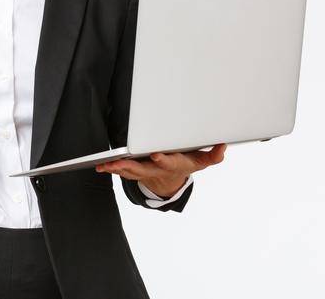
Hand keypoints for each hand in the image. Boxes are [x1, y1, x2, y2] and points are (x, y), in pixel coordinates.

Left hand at [96, 143, 226, 197]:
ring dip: (117, 169)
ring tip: (105, 165)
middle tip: (119, 163)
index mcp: (174, 165)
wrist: (172, 180)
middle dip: (131, 167)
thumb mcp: (202, 160)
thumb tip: (223, 145)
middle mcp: (157, 170)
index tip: (156, 155)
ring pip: (129, 172)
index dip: (163, 160)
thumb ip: (213, 155)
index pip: (169, 163)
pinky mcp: (134, 171)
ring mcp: (144, 172)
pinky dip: (111, 169)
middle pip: (143, 170)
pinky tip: (101, 165)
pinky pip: (122, 171)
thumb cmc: (186, 163)